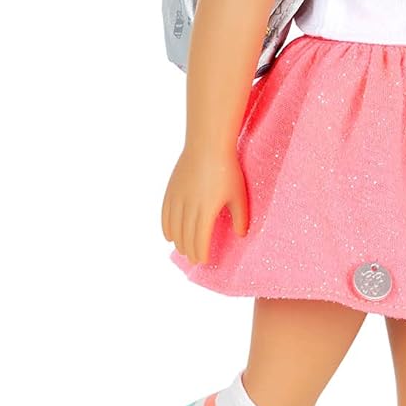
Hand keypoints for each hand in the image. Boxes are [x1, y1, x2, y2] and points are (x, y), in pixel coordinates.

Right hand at [161, 144, 248, 262]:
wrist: (207, 145)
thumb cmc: (227, 169)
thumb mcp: (238, 195)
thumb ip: (240, 217)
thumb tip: (240, 235)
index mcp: (206, 210)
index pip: (200, 239)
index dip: (201, 253)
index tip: (205, 260)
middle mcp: (188, 207)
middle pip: (186, 236)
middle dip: (190, 250)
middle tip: (195, 259)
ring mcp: (177, 198)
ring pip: (174, 228)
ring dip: (178, 242)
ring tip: (184, 250)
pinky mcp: (171, 190)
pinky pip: (165, 215)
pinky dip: (166, 228)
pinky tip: (169, 236)